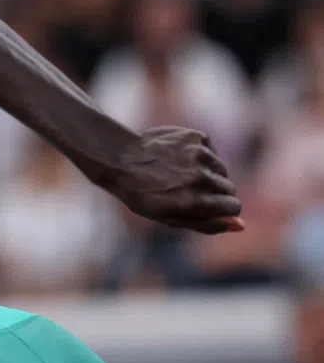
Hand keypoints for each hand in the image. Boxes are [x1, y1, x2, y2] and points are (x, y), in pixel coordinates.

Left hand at [104, 126, 243, 234]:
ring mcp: (199, 154)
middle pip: (230, 189)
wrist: (120, 160)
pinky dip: (199, 155)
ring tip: (179, 174)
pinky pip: (212, 151)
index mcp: (194, 202)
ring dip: (207, 173)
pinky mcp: (196, 137)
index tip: (208, 207)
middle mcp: (200, 178)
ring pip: (222, 169)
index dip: (222, 209)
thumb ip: (207, 224)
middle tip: (187, 190)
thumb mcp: (171, 218)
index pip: (234, 207)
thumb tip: (241, 225)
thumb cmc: (144, 195)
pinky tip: (177, 158)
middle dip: (215, 192)